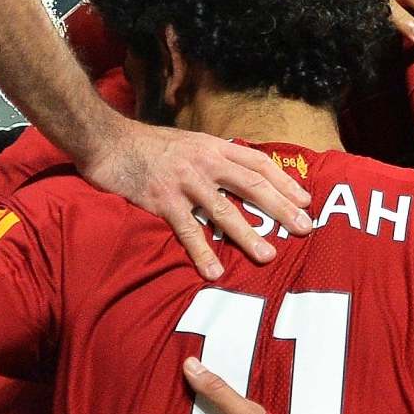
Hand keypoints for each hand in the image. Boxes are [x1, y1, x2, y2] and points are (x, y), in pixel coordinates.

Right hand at [78, 119, 312, 279]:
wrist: (108, 141)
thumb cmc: (148, 145)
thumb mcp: (189, 143)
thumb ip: (213, 158)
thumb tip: (239, 176)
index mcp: (213, 147)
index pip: (258, 163)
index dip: (284, 182)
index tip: (305, 201)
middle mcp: (205, 162)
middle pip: (252, 185)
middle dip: (281, 208)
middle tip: (304, 229)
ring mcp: (185, 181)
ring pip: (225, 210)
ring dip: (248, 234)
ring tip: (268, 255)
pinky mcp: (163, 201)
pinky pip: (188, 230)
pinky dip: (202, 253)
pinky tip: (215, 272)